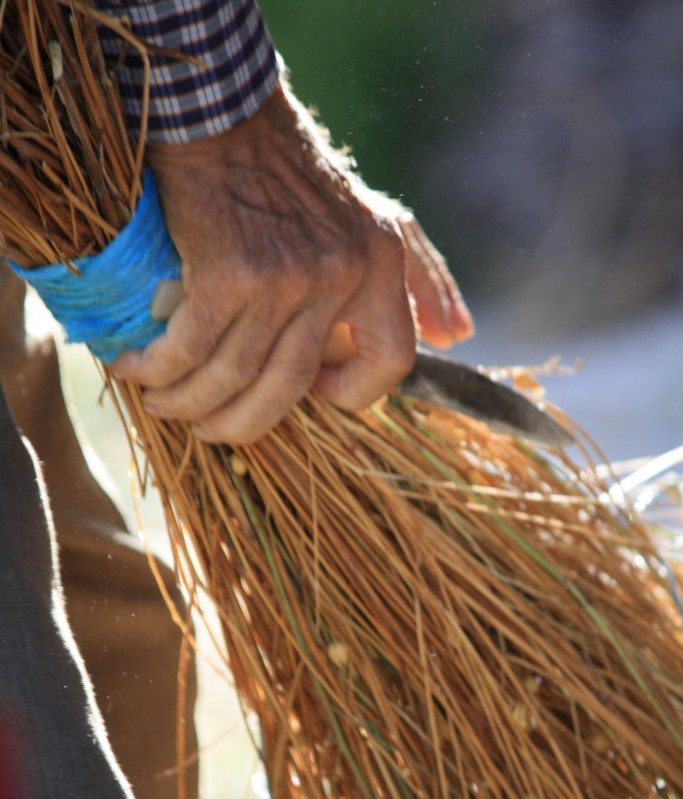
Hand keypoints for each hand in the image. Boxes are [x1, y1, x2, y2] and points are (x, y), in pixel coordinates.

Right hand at [112, 84, 472, 443]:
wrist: (224, 115)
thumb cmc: (293, 173)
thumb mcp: (378, 218)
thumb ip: (423, 276)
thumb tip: (456, 336)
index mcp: (381, 266)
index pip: (392, 361)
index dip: (352, 394)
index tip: (309, 391)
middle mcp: (341, 275)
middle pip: (290, 389)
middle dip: (243, 424)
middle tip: (212, 429)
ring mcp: (286, 278)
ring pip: (236, 378)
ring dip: (191, 404)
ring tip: (166, 405)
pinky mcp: (229, 274)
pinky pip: (192, 349)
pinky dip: (159, 369)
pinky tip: (137, 370)